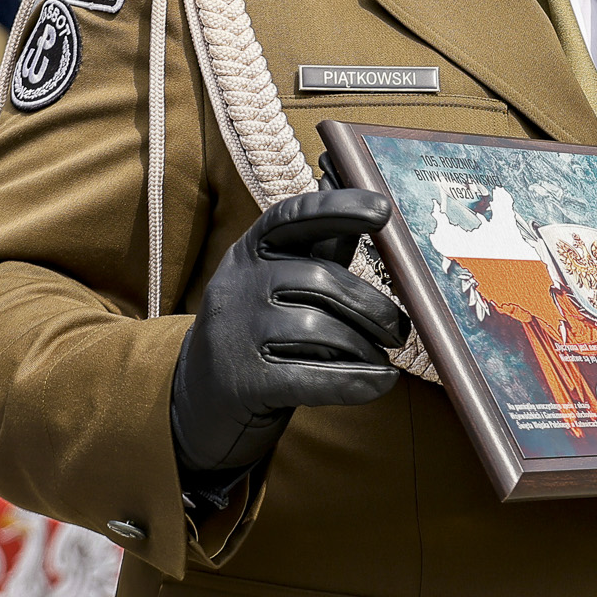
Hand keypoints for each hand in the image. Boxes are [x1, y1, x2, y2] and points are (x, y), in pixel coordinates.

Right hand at [170, 189, 406, 477]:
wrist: (198, 399)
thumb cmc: (257, 332)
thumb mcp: (277, 284)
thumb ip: (320, 250)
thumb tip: (364, 197)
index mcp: (248, 252)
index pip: (291, 218)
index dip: (337, 208)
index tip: (382, 210)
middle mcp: (236, 285)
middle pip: (320, 280)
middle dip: (372, 306)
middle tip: (399, 330)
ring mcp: (234, 333)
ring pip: (320, 329)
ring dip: (364, 348)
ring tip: (382, 360)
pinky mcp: (242, 381)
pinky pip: (312, 377)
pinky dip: (356, 382)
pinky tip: (381, 383)